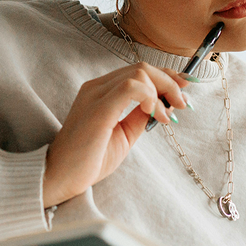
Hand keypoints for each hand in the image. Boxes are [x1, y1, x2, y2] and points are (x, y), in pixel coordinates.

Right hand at [43, 62, 188, 206]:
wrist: (61, 177)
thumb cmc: (88, 159)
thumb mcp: (123, 134)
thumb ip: (139, 116)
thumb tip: (162, 104)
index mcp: (100, 91)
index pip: (137, 72)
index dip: (165, 76)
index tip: (184, 88)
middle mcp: (96, 88)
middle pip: (142, 68)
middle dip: (169, 82)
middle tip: (183, 104)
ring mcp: (95, 95)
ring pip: (139, 73)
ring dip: (163, 89)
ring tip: (168, 114)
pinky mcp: (98, 109)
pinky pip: (130, 88)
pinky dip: (150, 96)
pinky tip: (155, 113)